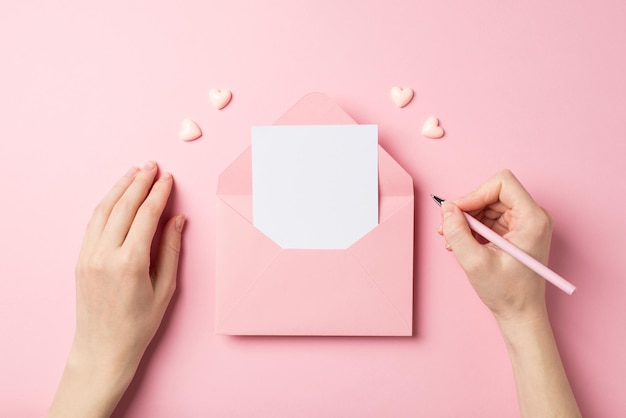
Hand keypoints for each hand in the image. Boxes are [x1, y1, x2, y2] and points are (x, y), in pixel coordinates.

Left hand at [49, 161, 183, 417]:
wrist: (103, 349)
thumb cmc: (139, 324)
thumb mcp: (165, 289)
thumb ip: (171, 250)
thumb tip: (177, 219)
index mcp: (130, 263)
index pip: (146, 216)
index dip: (159, 194)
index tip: (168, 178)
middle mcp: (105, 255)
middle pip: (123, 207)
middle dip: (139, 182)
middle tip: (152, 165)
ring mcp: (89, 256)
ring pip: (104, 211)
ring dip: (119, 188)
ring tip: (134, 172)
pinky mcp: (81, 260)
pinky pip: (93, 224)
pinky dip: (106, 205)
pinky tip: (116, 196)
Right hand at [437, 169, 551, 320]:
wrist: (520, 314)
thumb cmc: (507, 293)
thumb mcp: (474, 262)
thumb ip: (457, 232)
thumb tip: (445, 208)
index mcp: (532, 219)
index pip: (502, 183)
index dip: (475, 193)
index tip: (457, 212)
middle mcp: (532, 216)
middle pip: (492, 193)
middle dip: (467, 208)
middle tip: (448, 227)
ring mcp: (524, 224)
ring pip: (488, 205)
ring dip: (467, 220)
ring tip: (452, 240)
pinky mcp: (515, 232)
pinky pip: (489, 218)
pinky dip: (472, 228)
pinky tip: (461, 244)